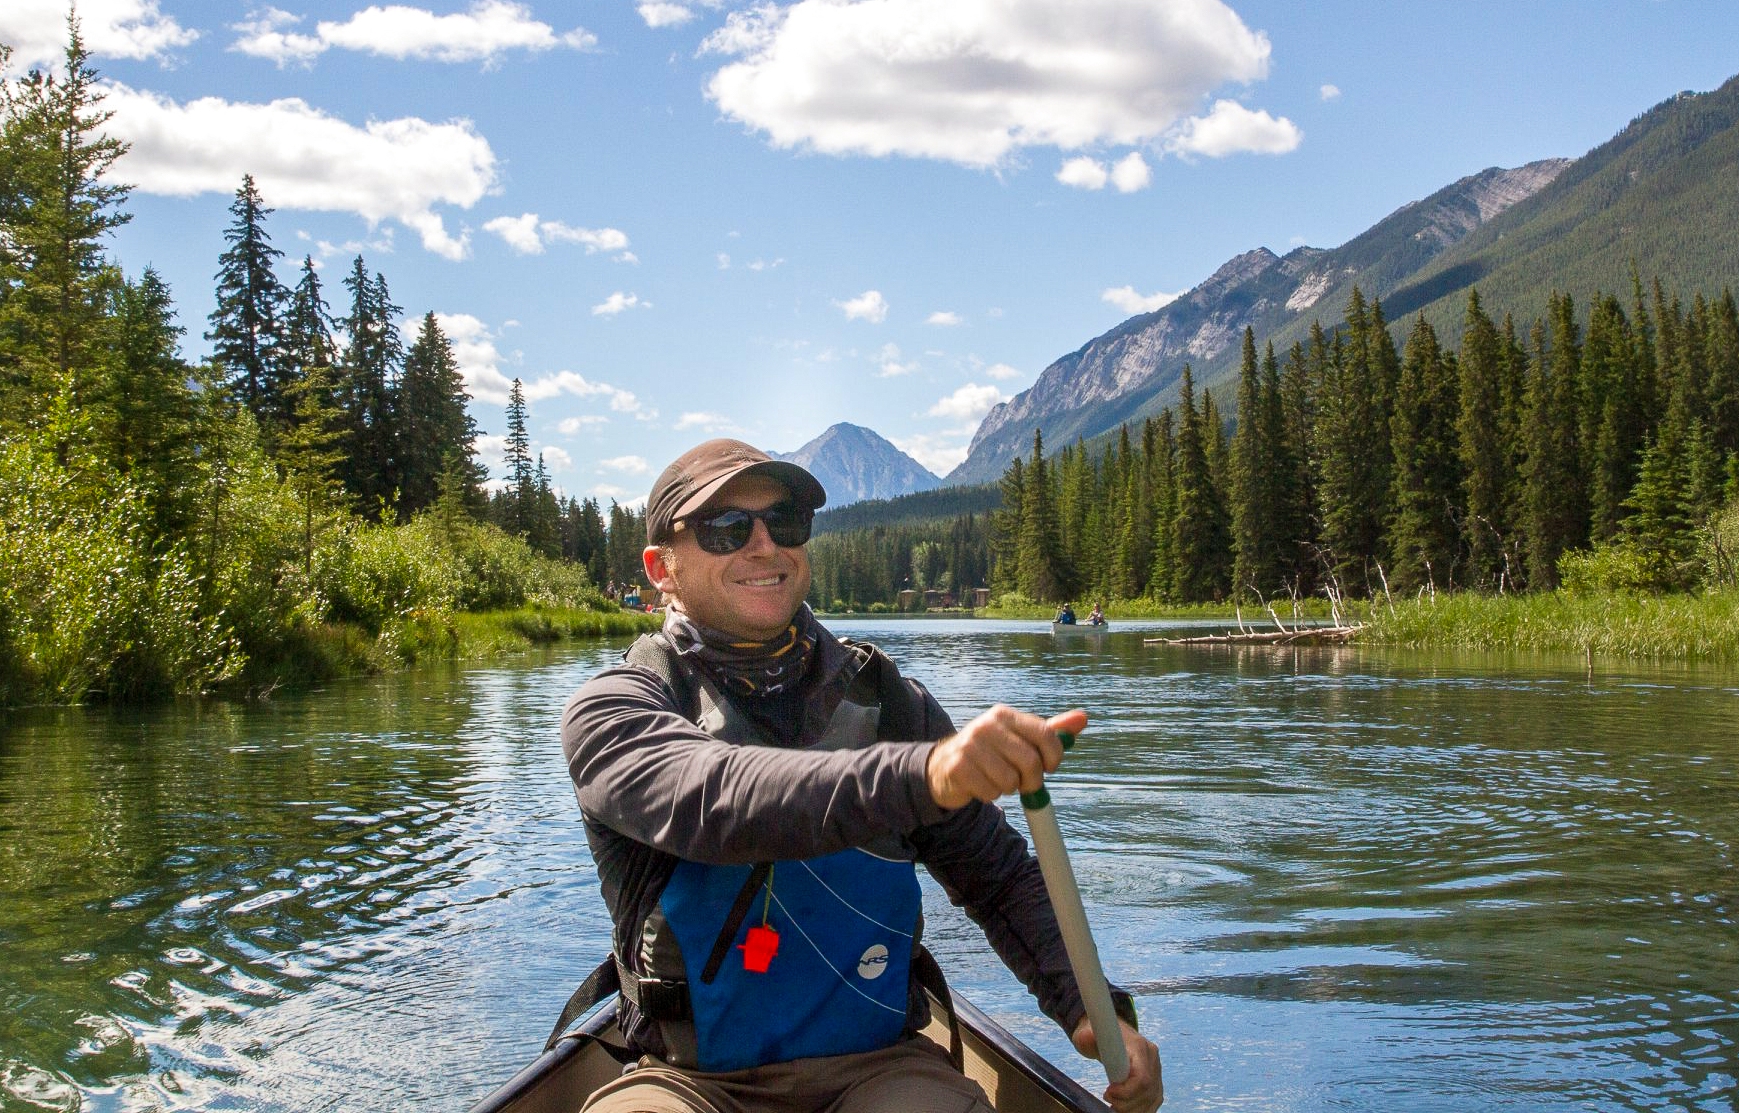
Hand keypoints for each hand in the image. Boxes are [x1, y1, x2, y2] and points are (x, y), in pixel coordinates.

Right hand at [924, 707, 1085, 809]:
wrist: (943, 766)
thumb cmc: (991, 753)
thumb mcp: (1019, 738)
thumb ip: (1050, 731)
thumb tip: (1083, 719)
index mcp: (1005, 715)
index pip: (1046, 735)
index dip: (1053, 757)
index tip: (1048, 767)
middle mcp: (986, 726)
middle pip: (1030, 762)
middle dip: (1031, 780)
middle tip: (1023, 782)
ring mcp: (970, 746)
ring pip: (1010, 781)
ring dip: (1007, 788)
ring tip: (995, 779)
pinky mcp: (958, 768)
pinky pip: (990, 792)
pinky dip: (990, 795)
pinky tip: (980, 784)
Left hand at [1072, 1014, 1162, 1112]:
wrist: (1110, 1034)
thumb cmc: (1099, 1036)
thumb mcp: (1087, 1034)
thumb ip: (1086, 1037)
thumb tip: (1086, 1038)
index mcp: (1139, 1046)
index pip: (1141, 1077)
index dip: (1126, 1091)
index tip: (1108, 1092)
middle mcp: (1152, 1058)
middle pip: (1147, 1091)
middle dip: (1126, 1102)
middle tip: (1108, 1098)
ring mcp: (1156, 1070)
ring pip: (1151, 1099)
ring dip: (1131, 1108)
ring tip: (1114, 1105)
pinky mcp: (1156, 1081)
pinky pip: (1152, 1102)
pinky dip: (1138, 1109)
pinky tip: (1123, 1107)